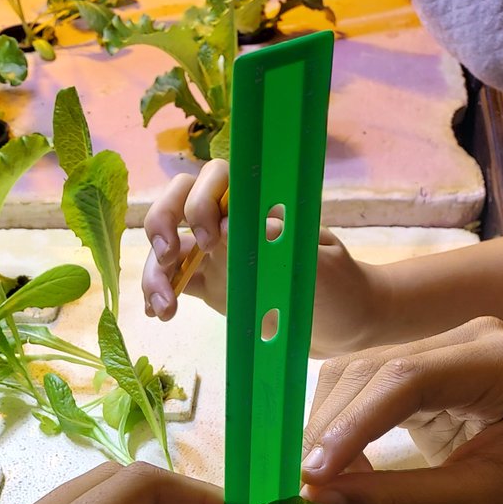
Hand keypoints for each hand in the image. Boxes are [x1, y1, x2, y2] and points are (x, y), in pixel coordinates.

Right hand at [141, 160, 387, 357]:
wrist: (346, 325)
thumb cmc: (341, 288)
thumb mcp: (315, 265)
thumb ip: (273, 244)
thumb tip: (225, 225)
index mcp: (260, 207)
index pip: (215, 179)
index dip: (200, 202)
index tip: (209, 241)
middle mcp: (232, 223)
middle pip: (179, 203)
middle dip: (162, 223)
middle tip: (168, 257)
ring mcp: (217, 256)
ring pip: (170, 246)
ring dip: (156, 270)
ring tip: (164, 308)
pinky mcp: (212, 287)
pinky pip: (176, 281)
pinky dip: (159, 294)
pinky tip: (158, 314)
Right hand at [299, 317, 502, 503]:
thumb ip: (395, 502)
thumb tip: (316, 497)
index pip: (407, 378)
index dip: (352, 425)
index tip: (312, 475)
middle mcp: (475, 339)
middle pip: (374, 369)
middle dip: (332, 428)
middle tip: (306, 486)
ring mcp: (448, 349)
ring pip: (358, 374)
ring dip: (329, 426)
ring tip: (323, 481)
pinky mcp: (427, 368)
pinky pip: (366, 387)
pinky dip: (342, 426)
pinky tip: (340, 466)